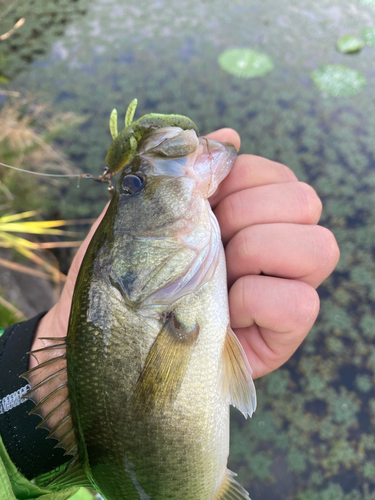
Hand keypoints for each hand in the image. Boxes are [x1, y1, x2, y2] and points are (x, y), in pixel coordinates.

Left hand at [32, 129, 339, 380]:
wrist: (114, 327)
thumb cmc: (131, 266)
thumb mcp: (150, 209)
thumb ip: (189, 169)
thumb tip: (232, 136)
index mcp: (248, 212)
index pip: (277, 174)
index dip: (237, 181)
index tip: (200, 203)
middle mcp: (274, 245)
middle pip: (306, 201)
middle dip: (245, 214)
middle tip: (207, 241)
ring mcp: (284, 288)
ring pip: (319, 247)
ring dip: (256, 252)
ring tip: (218, 275)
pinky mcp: (284, 332)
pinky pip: (301, 303)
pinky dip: (256, 301)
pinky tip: (227, 310)